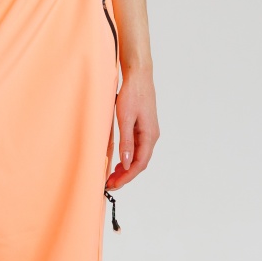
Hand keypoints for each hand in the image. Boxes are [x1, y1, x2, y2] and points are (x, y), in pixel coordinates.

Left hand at [106, 65, 158, 190]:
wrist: (138, 76)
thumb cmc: (132, 94)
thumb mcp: (125, 118)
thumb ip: (127, 142)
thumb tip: (126, 163)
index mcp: (150, 135)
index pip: (139, 164)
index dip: (126, 177)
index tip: (113, 184)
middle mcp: (152, 136)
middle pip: (140, 162)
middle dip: (125, 175)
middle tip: (110, 184)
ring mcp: (149, 131)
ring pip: (138, 156)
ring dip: (126, 167)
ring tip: (112, 175)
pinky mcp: (143, 127)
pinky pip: (137, 147)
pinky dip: (128, 157)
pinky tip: (118, 160)